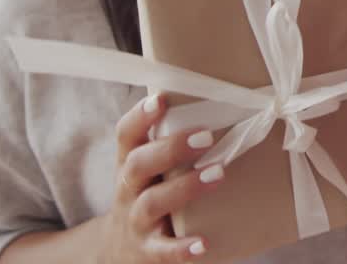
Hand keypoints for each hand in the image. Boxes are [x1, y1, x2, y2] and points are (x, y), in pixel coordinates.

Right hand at [97, 94, 227, 262]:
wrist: (118, 251)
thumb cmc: (149, 196)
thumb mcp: (150, 170)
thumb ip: (172, 145)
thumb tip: (228, 106)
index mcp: (130, 164)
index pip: (126, 135)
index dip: (139, 116)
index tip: (160, 98)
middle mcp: (128, 190)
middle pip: (138, 164)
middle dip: (170, 148)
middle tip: (206, 136)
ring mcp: (135, 222)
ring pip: (151, 202)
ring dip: (185, 188)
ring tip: (218, 174)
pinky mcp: (147, 252)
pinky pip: (162, 251)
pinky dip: (181, 248)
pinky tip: (204, 243)